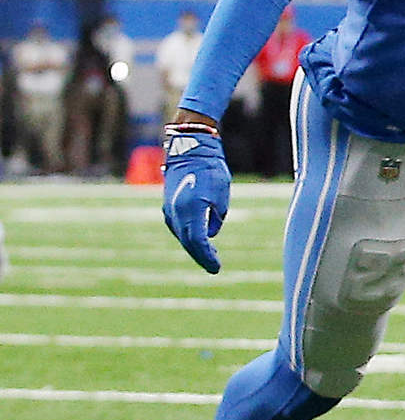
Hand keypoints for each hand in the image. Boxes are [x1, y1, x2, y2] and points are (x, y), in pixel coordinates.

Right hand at [162, 127, 230, 273]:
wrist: (189, 151)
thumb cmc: (210, 170)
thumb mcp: (221, 195)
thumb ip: (215, 219)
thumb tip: (208, 236)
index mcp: (192, 210)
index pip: (199, 242)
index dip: (207, 257)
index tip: (217, 268)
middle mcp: (177, 213)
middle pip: (189, 242)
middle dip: (202, 256)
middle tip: (214, 266)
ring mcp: (170, 210)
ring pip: (182, 236)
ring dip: (194, 247)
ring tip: (209, 256)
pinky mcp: (168, 207)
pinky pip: (178, 227)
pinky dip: (187, 236)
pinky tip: (197, 240)